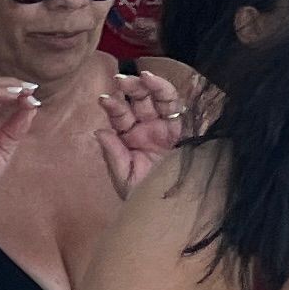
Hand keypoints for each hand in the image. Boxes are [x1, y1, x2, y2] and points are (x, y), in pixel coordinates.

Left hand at [90, 67, 193, 195]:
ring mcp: (169, 128)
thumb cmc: (146, 198)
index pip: (120, 116)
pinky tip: (166, 82)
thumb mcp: (125, 179)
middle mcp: (150, 129)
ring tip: (143, 76)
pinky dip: (173, 95)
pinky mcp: (189, 131)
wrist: (173, 212)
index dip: (113, 106)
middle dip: (130, 88)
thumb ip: (112, 156)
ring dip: (152, 85)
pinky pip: (183, 109)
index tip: (103, 99)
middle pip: (139, 101)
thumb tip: (99, 132)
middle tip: (120, 80)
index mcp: (131, 139)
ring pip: (161, 99)